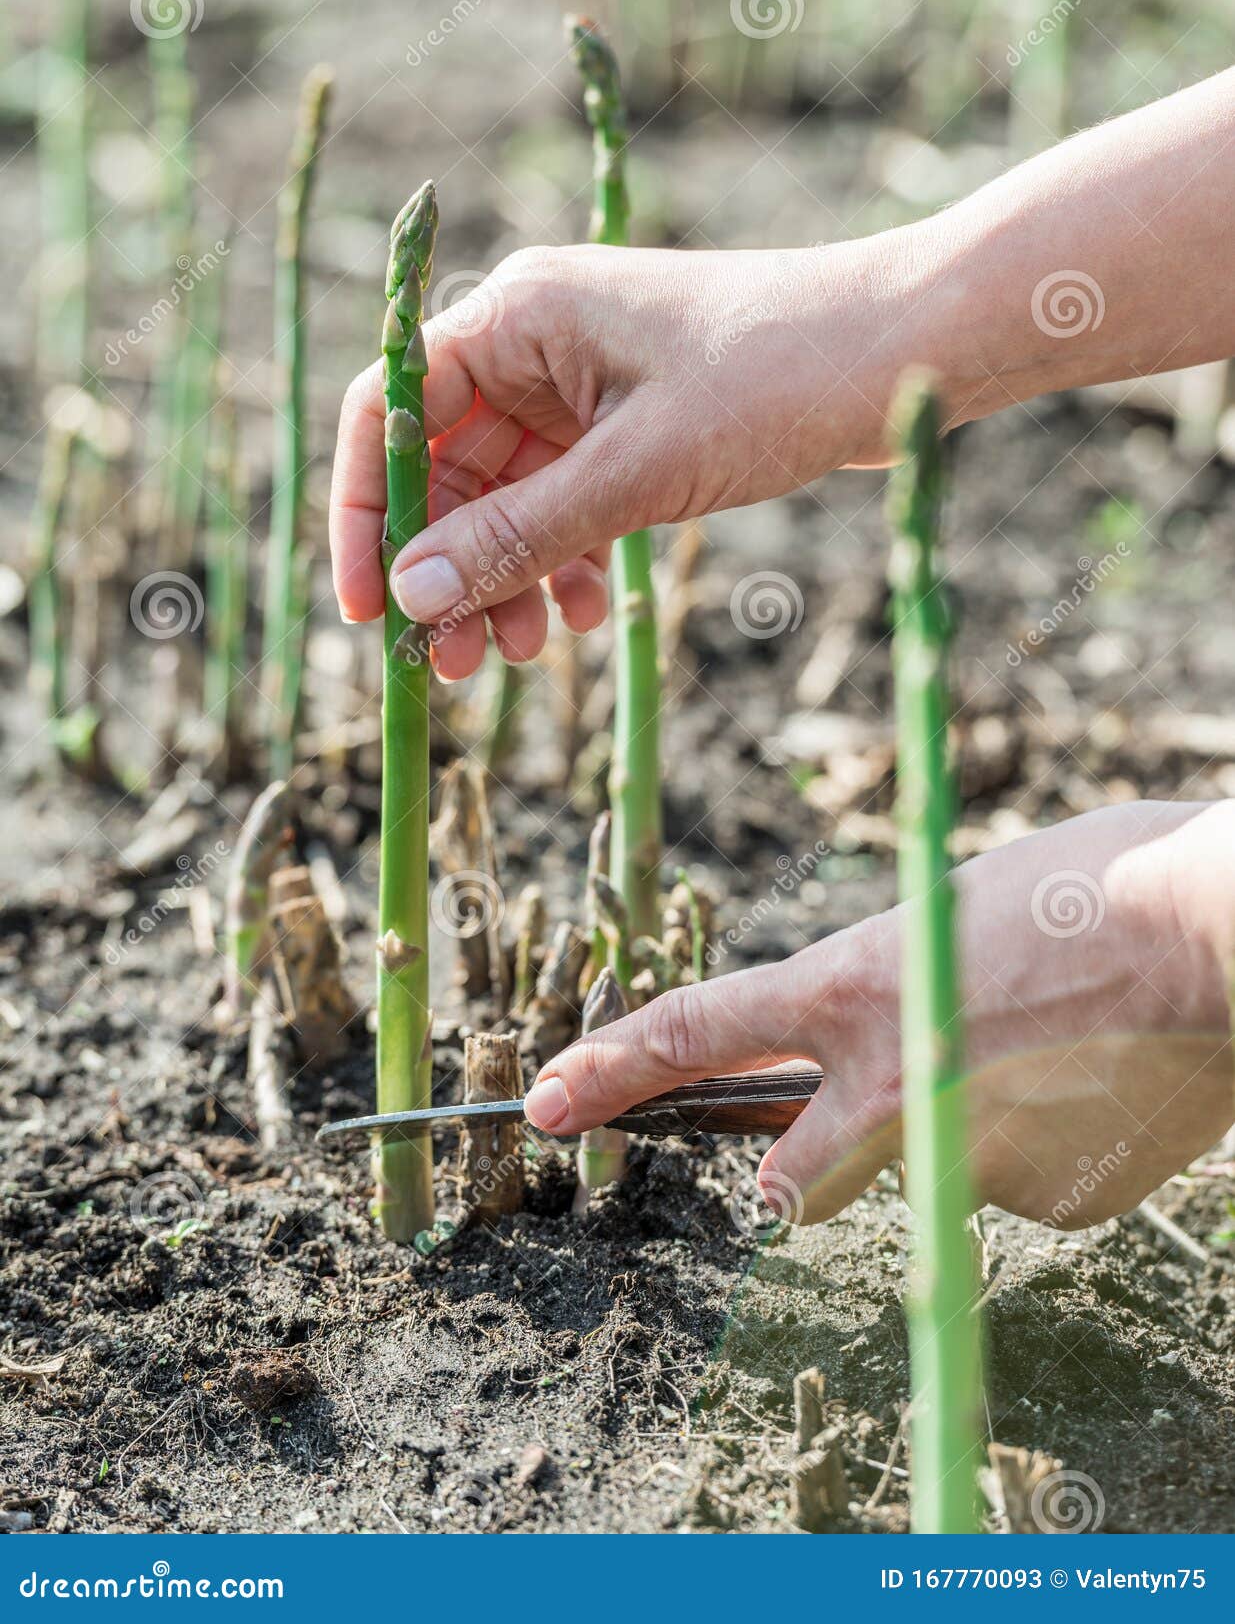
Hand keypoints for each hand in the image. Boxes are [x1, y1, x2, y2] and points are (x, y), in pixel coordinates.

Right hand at [329, 234, 923, 677]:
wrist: (905, 350)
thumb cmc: (777, 377)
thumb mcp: (637, 471)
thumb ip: (521, 535)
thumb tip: (417, 596)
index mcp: (517, 317)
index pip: (389, 412)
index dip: (364, 513)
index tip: (369, 609)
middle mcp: (535, 347)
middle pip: (444, 468)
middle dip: (447, 569)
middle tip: (453, 664)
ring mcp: (583, 387)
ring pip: (505, 498)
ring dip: (506, 578)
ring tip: (525, 654)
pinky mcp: (628, 424)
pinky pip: (566, 504)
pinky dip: (567, 562)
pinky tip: (592, 615)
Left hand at [523, 802, 1232, 1228]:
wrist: (1222, 930)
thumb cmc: (1094, 885)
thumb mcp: (948, 914)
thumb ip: (889, 993)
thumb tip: (885, 1056)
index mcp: (855, 987)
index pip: (698, 1035)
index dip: (611, 1069)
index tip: (547, 1098)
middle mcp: (890, 1084)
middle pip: (790, 1176)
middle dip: (800, 1164)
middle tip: (861, 1118)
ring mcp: (965, 1155)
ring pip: (927, 1167)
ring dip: (961, 1126)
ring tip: (1051, 1049)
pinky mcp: (1049, 1199)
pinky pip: (1016, 1179)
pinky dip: (1043, 1139)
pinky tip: (1101, 1080)